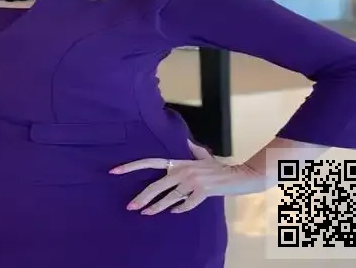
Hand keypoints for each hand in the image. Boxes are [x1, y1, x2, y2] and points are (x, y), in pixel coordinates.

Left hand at [110, 139, 266, 214]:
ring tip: (145, 213)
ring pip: (169, 197)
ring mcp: (193, 181)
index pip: (150, 162)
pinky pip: (186, 204)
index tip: (114, 171)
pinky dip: (179, 209)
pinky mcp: (203, 191)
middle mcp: (183, 170)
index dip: (131, 166)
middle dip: (141, 197)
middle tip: (129, 207)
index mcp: (179, 161)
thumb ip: (193, 150)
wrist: (240, 175)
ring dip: (156, 207)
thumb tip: (186, 141)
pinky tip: (172, 212)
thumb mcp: (204, 156)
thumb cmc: (220, 167)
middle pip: (156, 184)